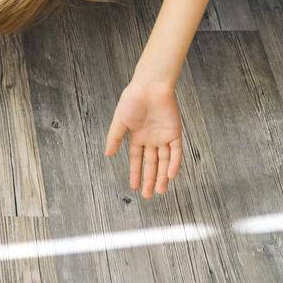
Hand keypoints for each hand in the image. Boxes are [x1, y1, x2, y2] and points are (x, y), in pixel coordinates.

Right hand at [105, 81, 182, 198]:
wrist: (150, 86)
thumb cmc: (133, 99)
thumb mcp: (120, 120)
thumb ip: (115, 138)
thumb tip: (107, 155)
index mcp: (137, 135)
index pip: (137, 159)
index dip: (135, 173)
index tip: (134, 187)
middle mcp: (151, 139)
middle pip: (151, 163)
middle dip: (149, 179)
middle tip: (147, 196)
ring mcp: (164, 136)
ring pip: (164, 161)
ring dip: (162, 176)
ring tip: (159, 191)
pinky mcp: (175, 132)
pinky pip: (176, 152)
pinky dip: (174, 164)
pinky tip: (170, 175)